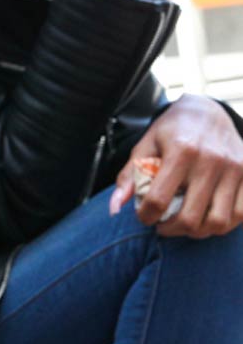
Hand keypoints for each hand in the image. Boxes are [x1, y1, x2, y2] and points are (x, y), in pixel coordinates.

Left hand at [109, 93, 242, 237]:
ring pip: (218, 222)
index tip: (143, 217)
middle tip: (161, 227)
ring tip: (183, 226)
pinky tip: (206, 220)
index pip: (159, 199)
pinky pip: (240, 214)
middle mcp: (210, 161)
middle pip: (190, 217)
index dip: (146, 216)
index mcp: (180, 151)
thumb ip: (129, 176)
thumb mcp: (145, 145)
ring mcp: (234, 169)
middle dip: (170, 230)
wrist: (207, 111)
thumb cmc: (172, 131)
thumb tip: (114, 208)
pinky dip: (223, 225)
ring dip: (197, 232)